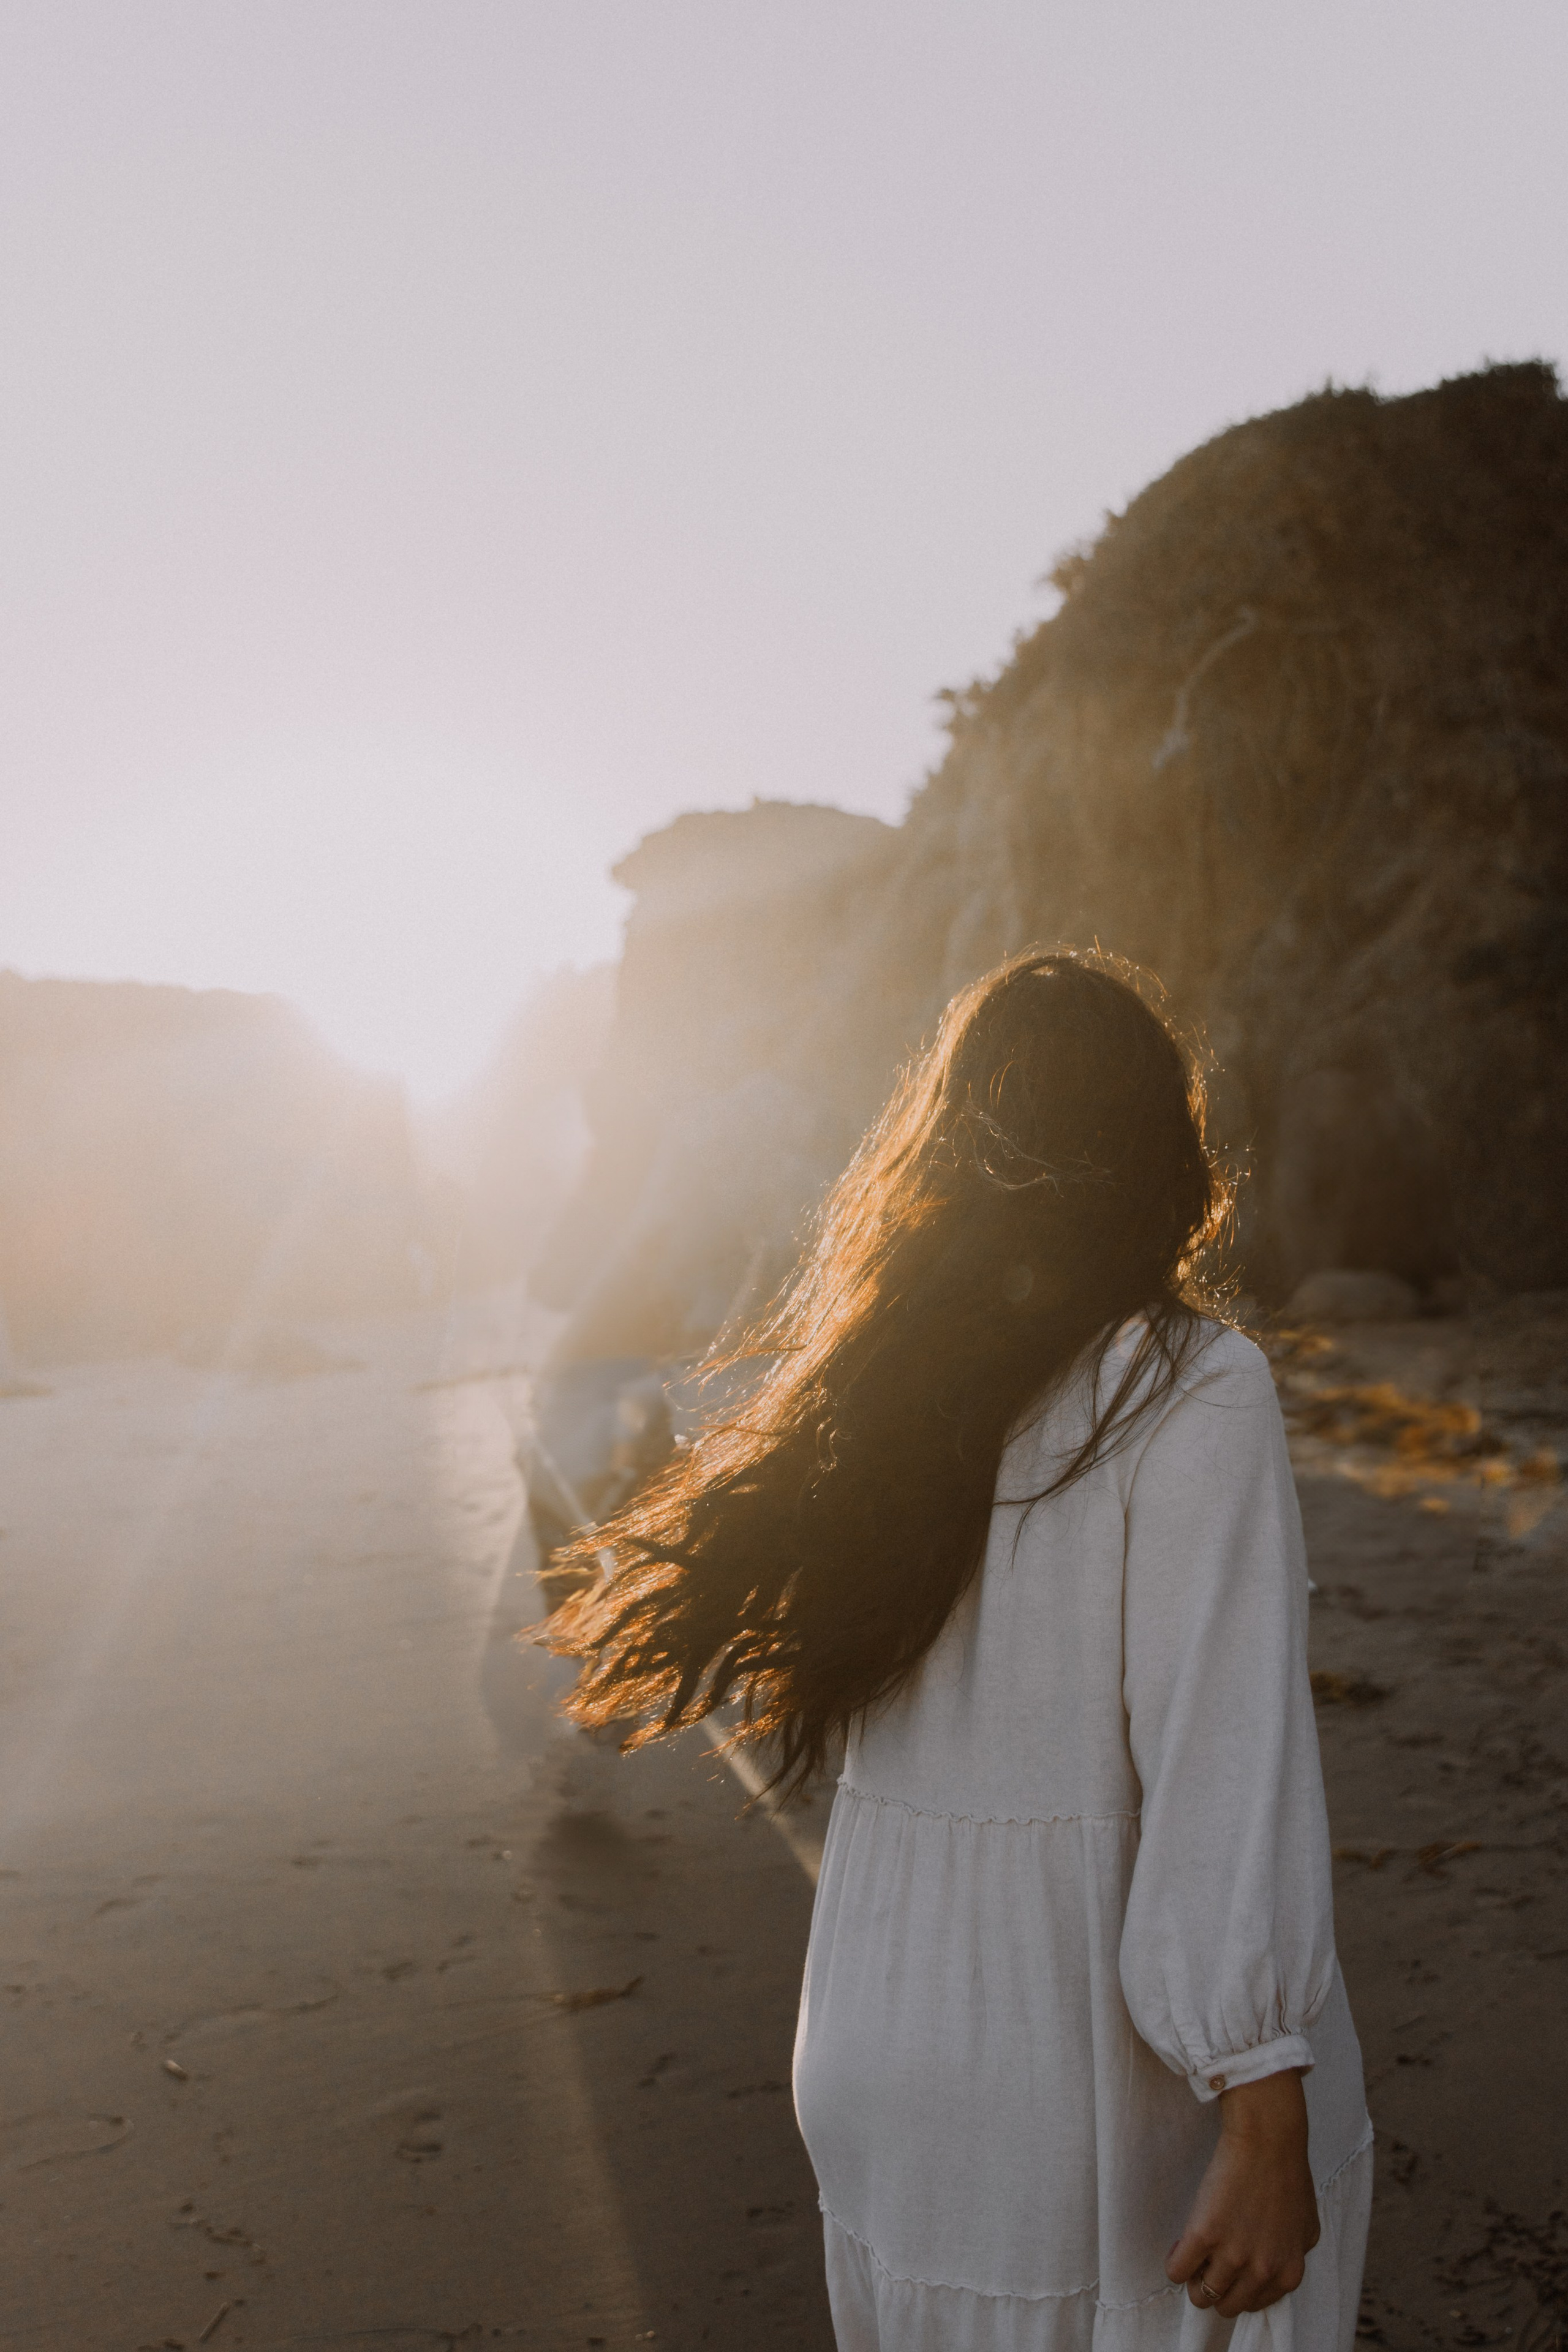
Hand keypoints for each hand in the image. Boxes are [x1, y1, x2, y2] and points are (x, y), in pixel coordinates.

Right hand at [1166, 2069, 1320, 2317]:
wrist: (1268, 2138)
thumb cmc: (1288, 2174)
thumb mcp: (1306, 2228)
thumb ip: (1291, 2257)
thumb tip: (1272, 2272)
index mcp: (1287, 2274)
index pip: (1252, 2305)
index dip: (1236, 2286)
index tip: (1229, 2268)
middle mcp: (1261, 2271)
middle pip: (1225, 2305)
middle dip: (1215, 2286)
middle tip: (1210, 2260)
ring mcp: (1232, 2255)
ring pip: (1200, 2295)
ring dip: (1193, 2277)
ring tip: (1195, 2251)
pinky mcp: (1204, 2235)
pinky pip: (1176, 2271)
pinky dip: (1174, 2263)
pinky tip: (1180, 2244)